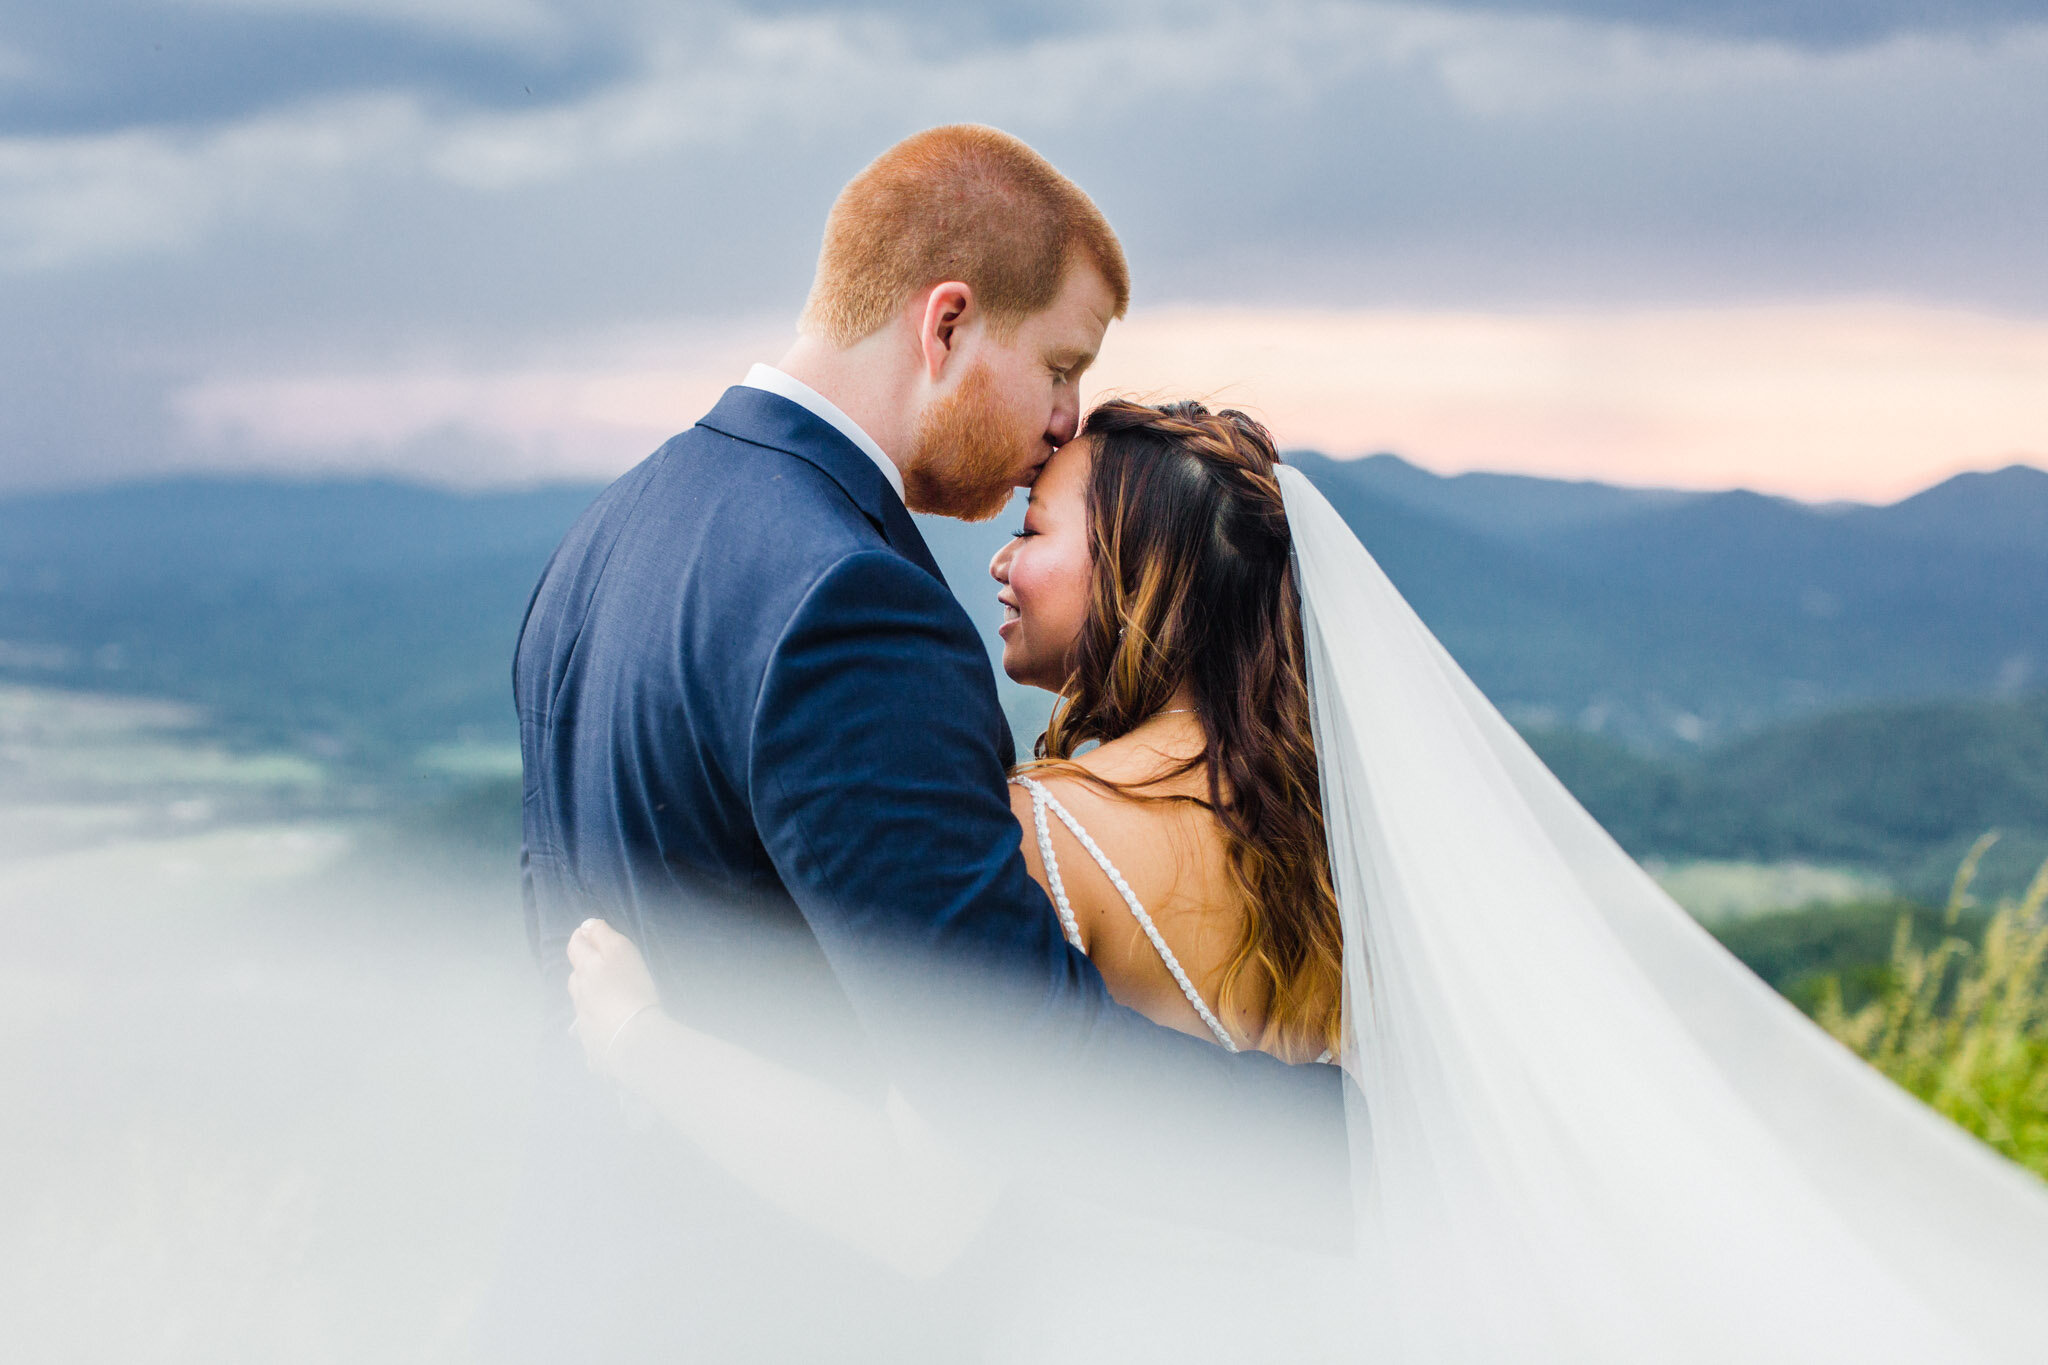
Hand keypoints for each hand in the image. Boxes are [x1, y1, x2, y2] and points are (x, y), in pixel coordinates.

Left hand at [567, 917, 661, 1071]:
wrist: (633, 1036)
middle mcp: (579, 991)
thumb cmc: (631, 987)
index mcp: (585, 968)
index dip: (581, 936)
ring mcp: (583, 1016)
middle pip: (575, 974)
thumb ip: (601, 934)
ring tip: (603, 993)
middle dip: (584, 966)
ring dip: (588, 993)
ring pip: (580, 999)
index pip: (575, 945)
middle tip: (600, 965)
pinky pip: (589, 1025)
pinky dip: (596, 1019)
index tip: (589, 934)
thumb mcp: (620, 950)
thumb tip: (586, 925)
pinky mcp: (591, 1039)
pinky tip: (608, 1022)